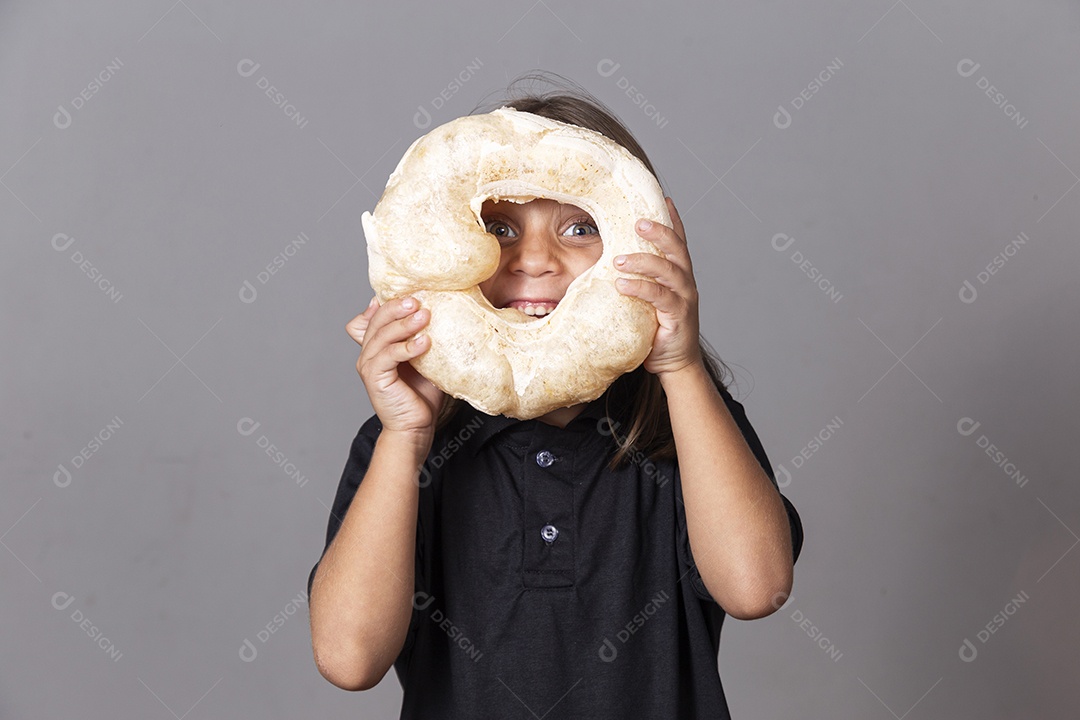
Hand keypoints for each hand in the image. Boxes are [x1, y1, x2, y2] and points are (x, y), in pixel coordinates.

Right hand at [346, 295, 445, 437]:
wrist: (416, 426)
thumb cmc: (422, 394)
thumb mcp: (426, 358)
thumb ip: (426, 336)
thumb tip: (447, 312)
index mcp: (378, 344)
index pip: (375, 314)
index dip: (388, 301)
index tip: (411, 291)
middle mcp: (369, 352)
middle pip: (377, 319)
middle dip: (397, 306)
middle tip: (417, 299)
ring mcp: (369, 365)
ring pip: (381, 335)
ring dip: (403, 324)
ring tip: (424, 315)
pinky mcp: (374, 378)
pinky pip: (388, 356)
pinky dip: (406, 347)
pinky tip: (424, 343)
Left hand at [613, 196, 702, 377]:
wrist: (674, 362)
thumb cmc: (657, 328)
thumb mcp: (647, 299)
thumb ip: (638, 279)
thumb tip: (609, 261)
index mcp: (679, 273)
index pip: (678, 240)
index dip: (672, 219)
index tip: (662, 198)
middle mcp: (685, 281)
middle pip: (677, 248)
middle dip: (658, 231)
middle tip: (637, 221)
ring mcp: (685, 297)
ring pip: (668, 270)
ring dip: (643, 260)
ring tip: (618, 259)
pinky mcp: (679, 315)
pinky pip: (660, 296)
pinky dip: (640, 288)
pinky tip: (622, 284)